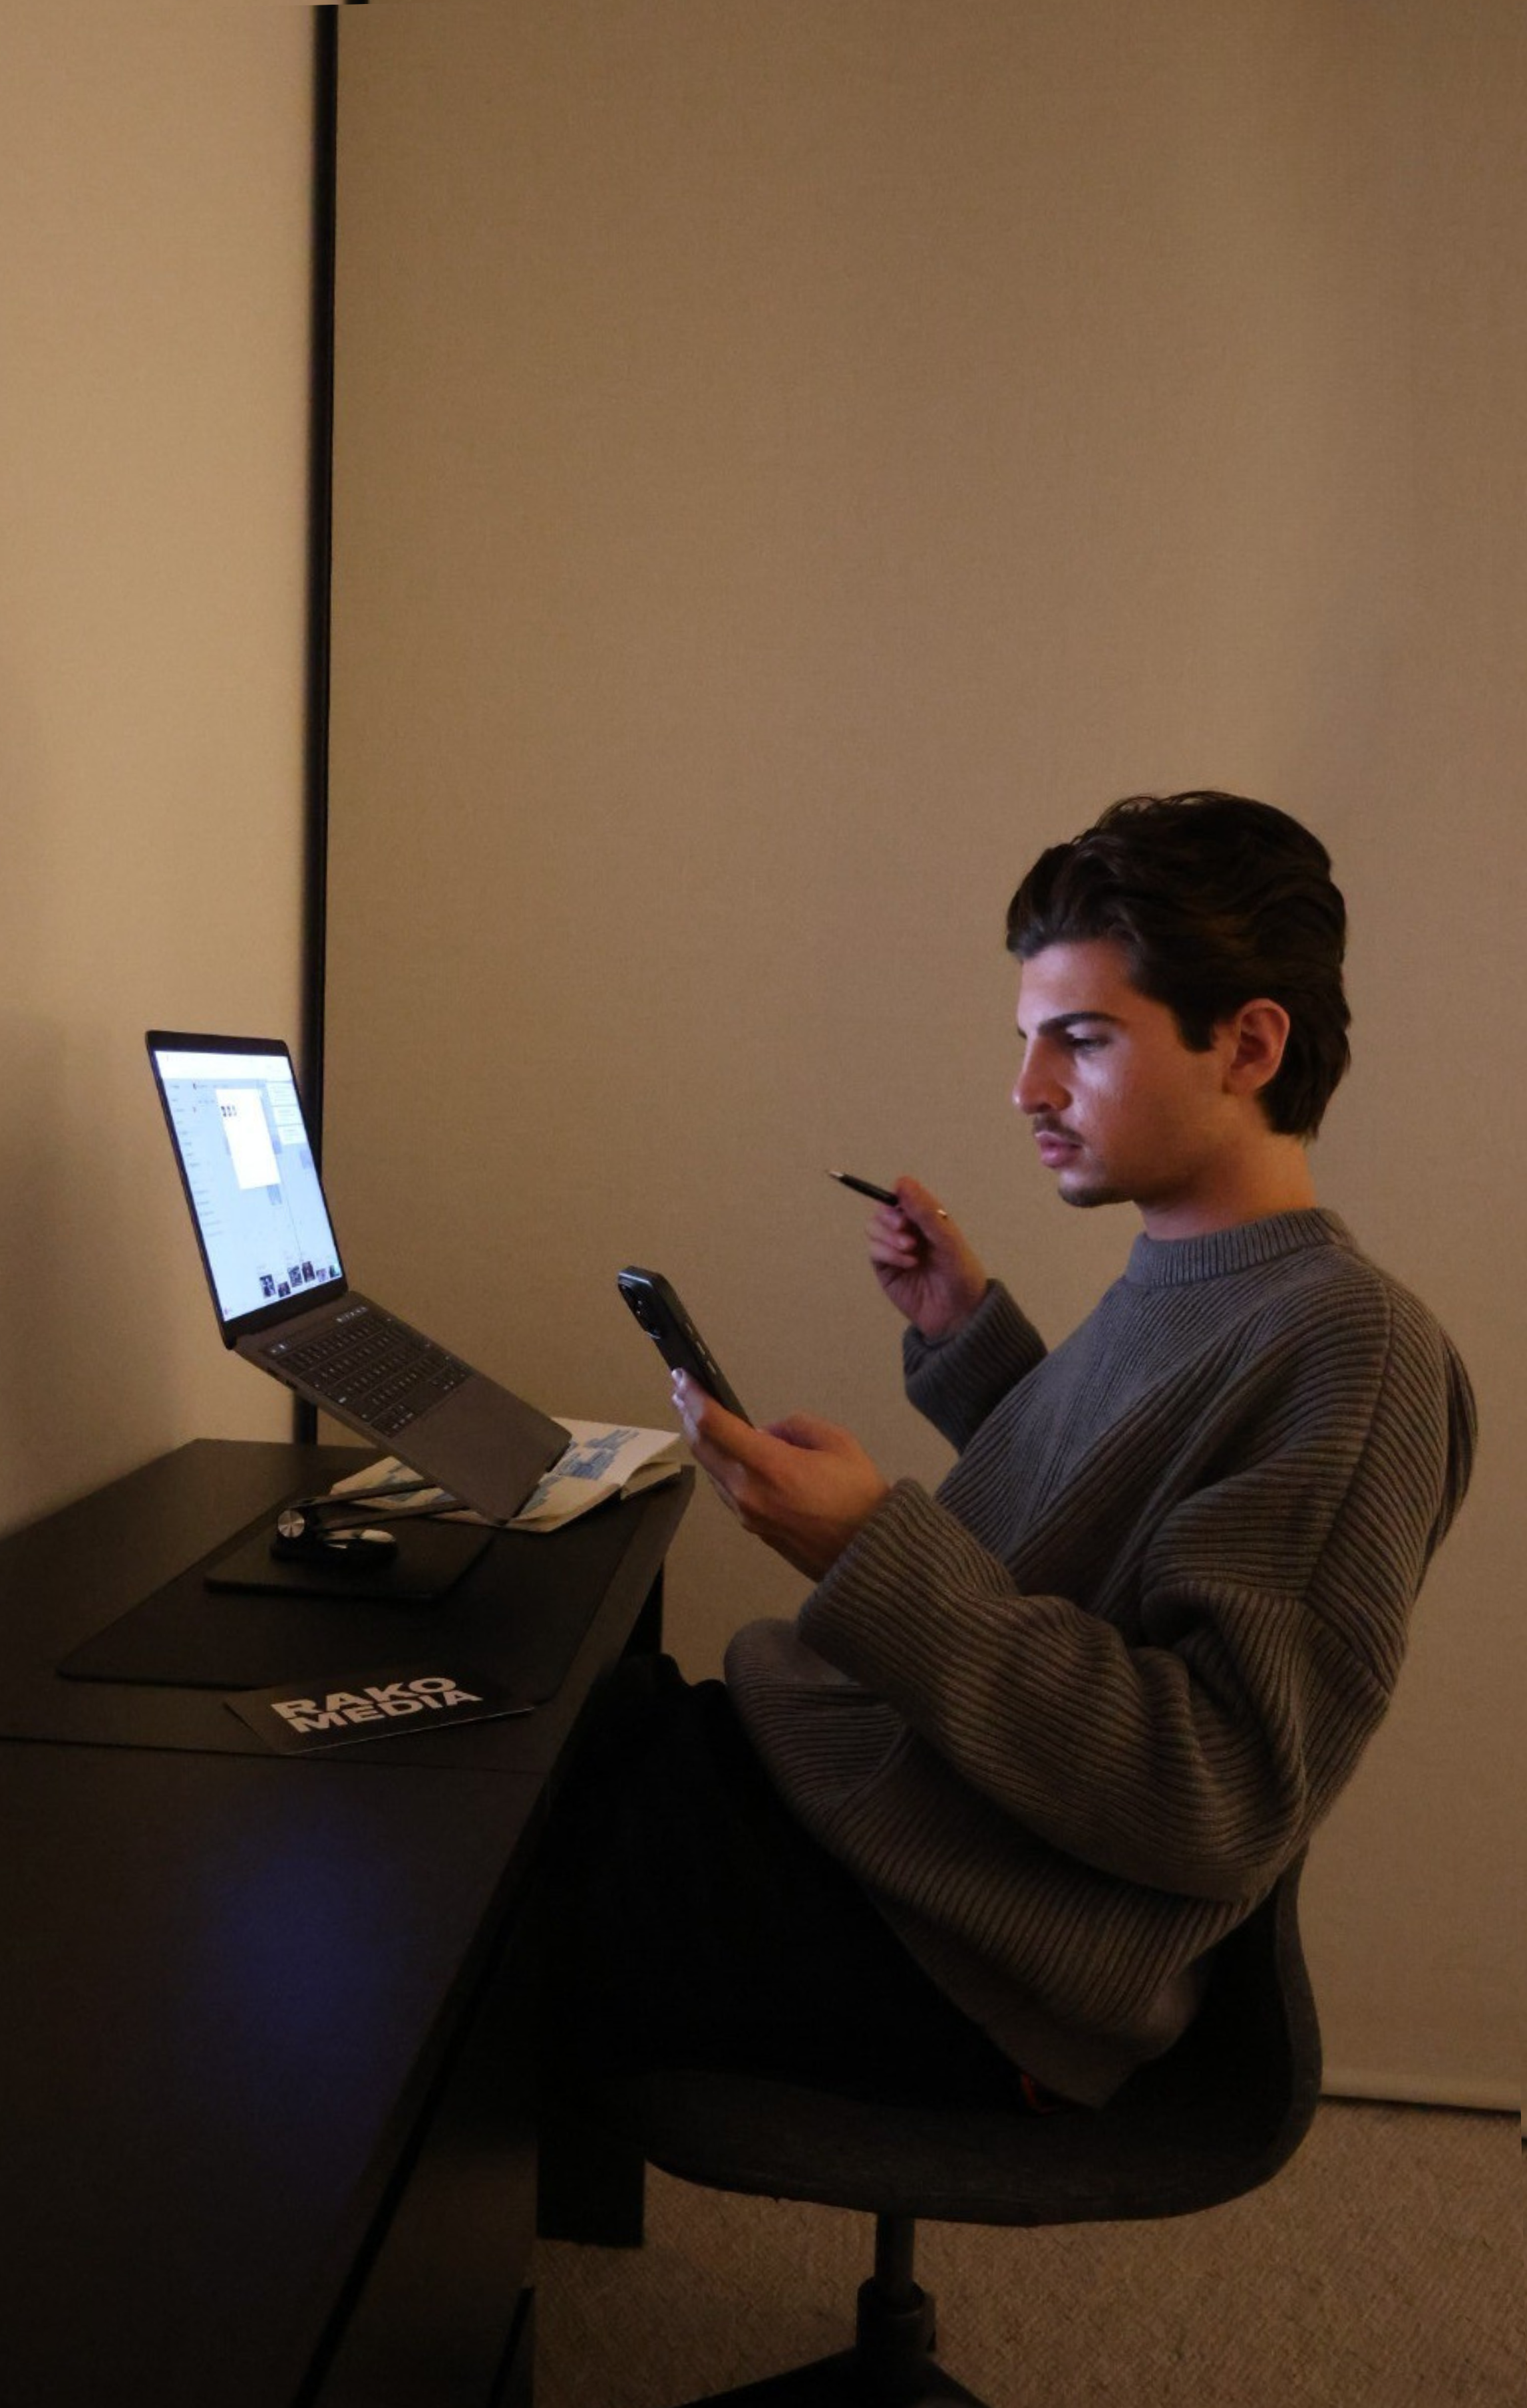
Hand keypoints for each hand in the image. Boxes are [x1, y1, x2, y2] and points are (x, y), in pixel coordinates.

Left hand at [672, 1372, 890, 1579]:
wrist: (868, 1554)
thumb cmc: (858, 1495)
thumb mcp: (837, 1442)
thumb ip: (795, 1427)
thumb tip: (766, 1433)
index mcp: (769, 1466)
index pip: (715, 1425)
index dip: (694, 1398)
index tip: (681, 1377)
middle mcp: (748, 1491)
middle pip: (703, 1447)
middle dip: (688, 1415)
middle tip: (681, 1391)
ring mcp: (746, 1514)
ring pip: (711, 1469)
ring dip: (701, 1440)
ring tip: (696, 1415)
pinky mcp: (752, 1528)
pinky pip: (725, 1488)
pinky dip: (717, 1463)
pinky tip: (722, 1450)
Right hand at [867, 1176, 987, 1341]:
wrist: (958, 1314)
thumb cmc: (960, 1273)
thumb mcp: (947, 1238)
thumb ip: (925, 1211)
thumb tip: (901, 1181)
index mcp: (926, 1218)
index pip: (901, 1196)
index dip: (896, 1197)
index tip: (903, 1206)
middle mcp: (908, 1231)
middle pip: (882, 1210)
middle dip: (890, 1217)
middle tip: (905, 1228)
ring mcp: (893, 1249)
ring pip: (873, 1228)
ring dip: (889, 1236)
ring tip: (911, 1250)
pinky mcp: (885, 1268)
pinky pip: (874, 1250)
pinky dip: (888, 1254)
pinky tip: (909, 1263)